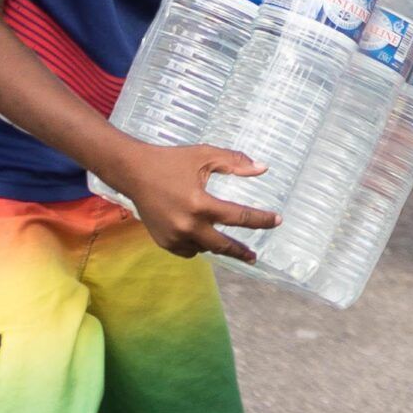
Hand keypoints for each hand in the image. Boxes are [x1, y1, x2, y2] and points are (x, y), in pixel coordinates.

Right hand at [115, 142, 279, 261]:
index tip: (277, 220)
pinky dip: (198, 245)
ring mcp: (174, 237)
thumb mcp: (205, 156)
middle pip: (223, 246)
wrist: (134, 172)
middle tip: (254, 256)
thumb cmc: (172, 161)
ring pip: (204, 249)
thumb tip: (263, 168)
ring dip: (217, 245)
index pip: (238, 217)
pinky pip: (188, 250)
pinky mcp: (164, 242)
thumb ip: (235, 162)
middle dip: (241, 252)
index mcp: (200, 204)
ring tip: (228, 242)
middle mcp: (187, 225)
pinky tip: (203, 237)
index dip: (260, 219)